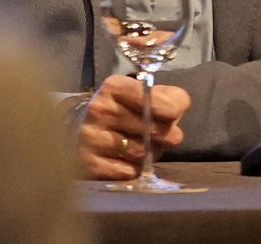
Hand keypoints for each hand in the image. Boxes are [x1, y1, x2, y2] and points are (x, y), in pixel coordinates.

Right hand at [75, 75, 189, 179]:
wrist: (80, 130)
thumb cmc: (119, 112)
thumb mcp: (140, 95)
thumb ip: (166, 97)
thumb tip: (180, 104)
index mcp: (114, 87)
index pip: (166, 104)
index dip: (174, 112)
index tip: (171, 115)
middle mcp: (100, 109)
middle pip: (158, 131)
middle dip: (165, 137)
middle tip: (155, 135)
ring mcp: (91, 137)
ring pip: (143, 154)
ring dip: (148, 155)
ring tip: (137, 146)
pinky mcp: (89, 163)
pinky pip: (129, 172)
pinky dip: (132, 169)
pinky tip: (122, 160)